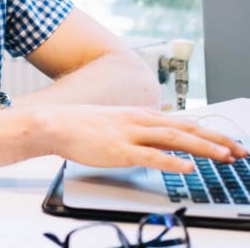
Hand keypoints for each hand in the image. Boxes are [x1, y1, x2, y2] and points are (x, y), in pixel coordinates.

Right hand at [45, 106, 247, 172]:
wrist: (54, 123)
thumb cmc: (81, 126)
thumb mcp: (116, 123)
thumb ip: (139, 131)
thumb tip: (161, 143)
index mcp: (139, 115)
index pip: (182, 122)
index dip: (208, 133)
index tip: (229, 143)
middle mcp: (139, 121)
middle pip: (185, 128)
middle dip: (216, 140)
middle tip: (240, 150)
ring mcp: (129, 134)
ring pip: (174, 139)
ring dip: (202, 148)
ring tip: (225, 157)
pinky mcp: (119, 149)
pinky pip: (150, 156)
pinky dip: (172, 163)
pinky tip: (188, 169)